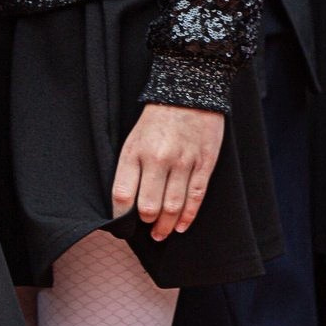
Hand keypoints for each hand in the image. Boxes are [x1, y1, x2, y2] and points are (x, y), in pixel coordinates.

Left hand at [114, 103, 225, 241]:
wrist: (189, 90)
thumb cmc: (158, 118)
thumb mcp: (134, 139)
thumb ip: (131, 169)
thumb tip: (129, 204)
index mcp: (135, 151)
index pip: (123, 195)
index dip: (121, 218)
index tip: (123, 226)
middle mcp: (158, 158)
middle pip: (149, 207)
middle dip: (147, 224)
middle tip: (147, 230)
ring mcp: (183, 161)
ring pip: (173, 206)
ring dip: (166, 226)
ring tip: (161, 234)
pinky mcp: (204, 162)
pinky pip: (195, 196)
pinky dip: (188, 216)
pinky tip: (181, 225)